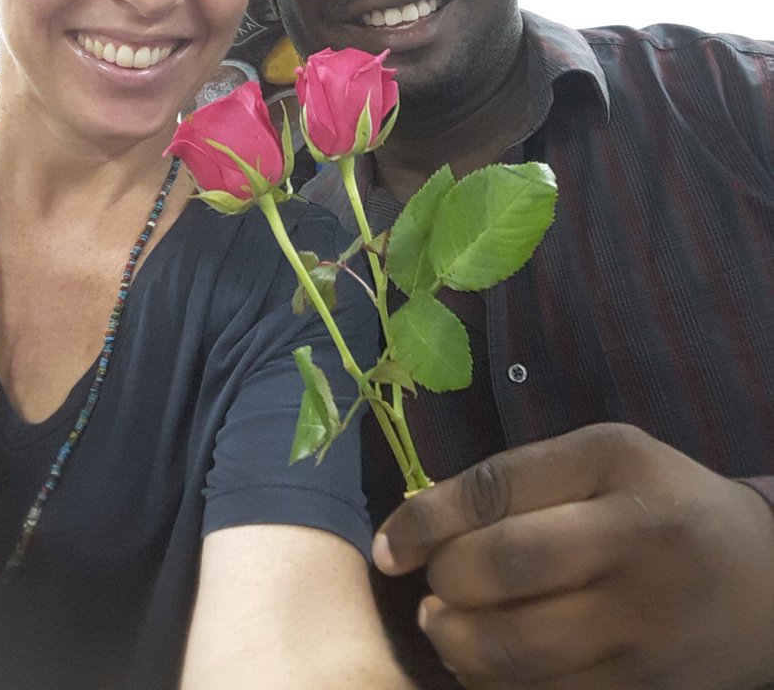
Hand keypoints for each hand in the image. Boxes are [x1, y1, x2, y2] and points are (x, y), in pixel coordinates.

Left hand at [372, 423, 773, 688]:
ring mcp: (643, 625)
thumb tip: (418, 518)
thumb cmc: (663, 502)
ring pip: (515, 650)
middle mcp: (632, 540)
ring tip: (449, 627)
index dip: (424, 520)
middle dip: (443, 584)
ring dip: (457, 644)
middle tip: (434, 587)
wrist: (765, 582)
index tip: (390, 548)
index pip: (494, 489)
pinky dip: (497, 687)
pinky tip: (491, 664)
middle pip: (499, 569)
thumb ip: (519, 479)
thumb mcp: (604, 458)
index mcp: (615, 464)